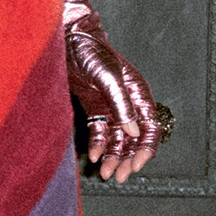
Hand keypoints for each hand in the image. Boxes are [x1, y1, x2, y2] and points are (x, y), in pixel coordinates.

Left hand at [61, 0, 168, 182]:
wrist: (64, 39)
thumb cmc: (89, 51)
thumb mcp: (107, 77)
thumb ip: (121, 104)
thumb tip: (134, 132)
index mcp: (138, 93)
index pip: (151, 126)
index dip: (147, 148)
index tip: (137, 164)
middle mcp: (127, 102)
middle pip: (134, 138)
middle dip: (129, 158)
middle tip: (120, 177)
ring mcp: (110, 106)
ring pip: (117, 138)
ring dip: (113, 156)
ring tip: (106, 173)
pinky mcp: (94, 107)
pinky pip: (99, 131)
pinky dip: (98, 145)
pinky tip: (92, 157)